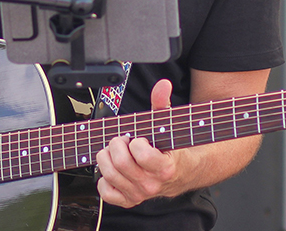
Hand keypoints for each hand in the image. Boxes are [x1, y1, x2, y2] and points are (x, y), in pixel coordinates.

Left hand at [94, 79, 179, 207]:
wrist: (181, 172)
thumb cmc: (172, 148)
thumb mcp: (168, 125)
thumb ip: (162, 104)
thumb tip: (163, 85)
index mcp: (164, 168)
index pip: (142, 155)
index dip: (136, 142)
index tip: (139, 138)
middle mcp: (152, 185)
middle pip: (121, 163)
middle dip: (117, 145)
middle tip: (122, 140)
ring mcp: (139, 194)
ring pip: (109, 175)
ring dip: (107, 158)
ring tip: (116, 151)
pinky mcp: (129, 200)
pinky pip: (106, 192)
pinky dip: (104, 179)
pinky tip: (114, 169)